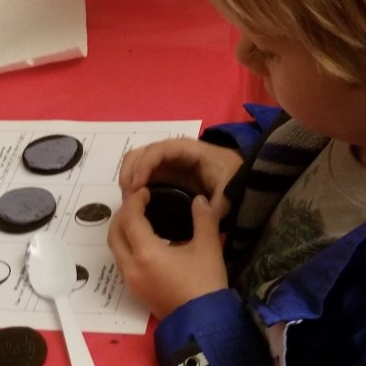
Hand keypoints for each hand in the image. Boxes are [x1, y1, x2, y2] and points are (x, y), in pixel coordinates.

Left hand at [108, 188, 228, 319]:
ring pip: (115, 248)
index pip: (130, 219)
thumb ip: (204, 219)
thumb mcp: (208, 247)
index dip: (135, 201)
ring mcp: (131, 281)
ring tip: (138, 217)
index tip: (146, 191)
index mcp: (147, 253)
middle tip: (138, 201)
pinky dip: (126, 244)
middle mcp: (132, 267)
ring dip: (121, 229)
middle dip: (123, 213)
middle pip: (115, 233)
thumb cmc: (205, 284)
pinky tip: (143, 240)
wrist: (203, 324)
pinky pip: (121, 260)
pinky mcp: (135, 290)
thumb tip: (200, 200)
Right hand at [120, 138, 242, 216]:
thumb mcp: (228, 189)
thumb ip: (218, 204)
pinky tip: (134, 203)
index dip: (144, 166)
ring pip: (137, 162)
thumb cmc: (231, 176)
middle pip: (140, 153)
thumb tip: (203, 216)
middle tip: (128, 199)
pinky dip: (133, 185)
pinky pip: (142, 174)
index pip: (158, 150)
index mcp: (186, 149)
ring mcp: (165, 162)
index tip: (136, 187)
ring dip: (128, 179)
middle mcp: (171, 152)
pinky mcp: (163, 173)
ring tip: (129, 203)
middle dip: (129, 173)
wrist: (237, 175)